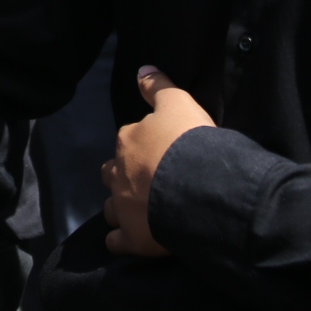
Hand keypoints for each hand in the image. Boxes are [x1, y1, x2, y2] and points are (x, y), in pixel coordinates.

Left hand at [103, 66, 215, 256]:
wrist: (200, 188)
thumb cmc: (190, 143)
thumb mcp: (179, 104)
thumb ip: (159, 87)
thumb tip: (142, 68)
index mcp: (128, 142)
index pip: (126, 142)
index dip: (141, 148)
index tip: (156, 154)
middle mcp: (118, 174)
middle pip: (112, 174)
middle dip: (122, 177)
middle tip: (144, 183)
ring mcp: (123, 208)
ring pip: (111, 208)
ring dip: (120, 208)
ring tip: (137, 213)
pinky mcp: (132, 239)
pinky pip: (117, 242)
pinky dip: (121, 242)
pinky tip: (130, 241)